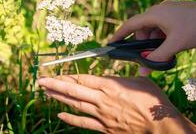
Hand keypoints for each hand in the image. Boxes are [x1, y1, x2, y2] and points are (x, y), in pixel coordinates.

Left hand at [38, 75, 195, 132]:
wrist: (161, 125)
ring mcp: (101, 115)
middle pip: (73, 91)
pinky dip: (71, 119)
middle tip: (40, 81)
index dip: (67, 77)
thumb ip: (122, 78)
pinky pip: (83, 124)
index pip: (83, 79)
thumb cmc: (152, 101)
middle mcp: (102, 99)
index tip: (55, 74)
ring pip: (75, 105)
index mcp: (110, 86)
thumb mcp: (139, 81)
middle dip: (55, 85)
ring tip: (45, 93)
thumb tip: (112, 77)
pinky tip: (59, 115)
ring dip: (59, 99)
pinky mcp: (104, 128)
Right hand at [110, 1, 195, 74]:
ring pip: (153, 28)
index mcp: (155, 13)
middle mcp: (159, 10)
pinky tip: (171, 44)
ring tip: (165, 51)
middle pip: (142, 28)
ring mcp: (168, 11)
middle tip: (149, 56)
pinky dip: (162, 37)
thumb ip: (157, 58)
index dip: (120, 35)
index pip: (130, 24)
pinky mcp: (176, 14)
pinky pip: (162, 26)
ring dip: (154, 41)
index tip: (111, 43)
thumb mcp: (175, 45)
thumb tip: (142, 72)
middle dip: (143, 43)